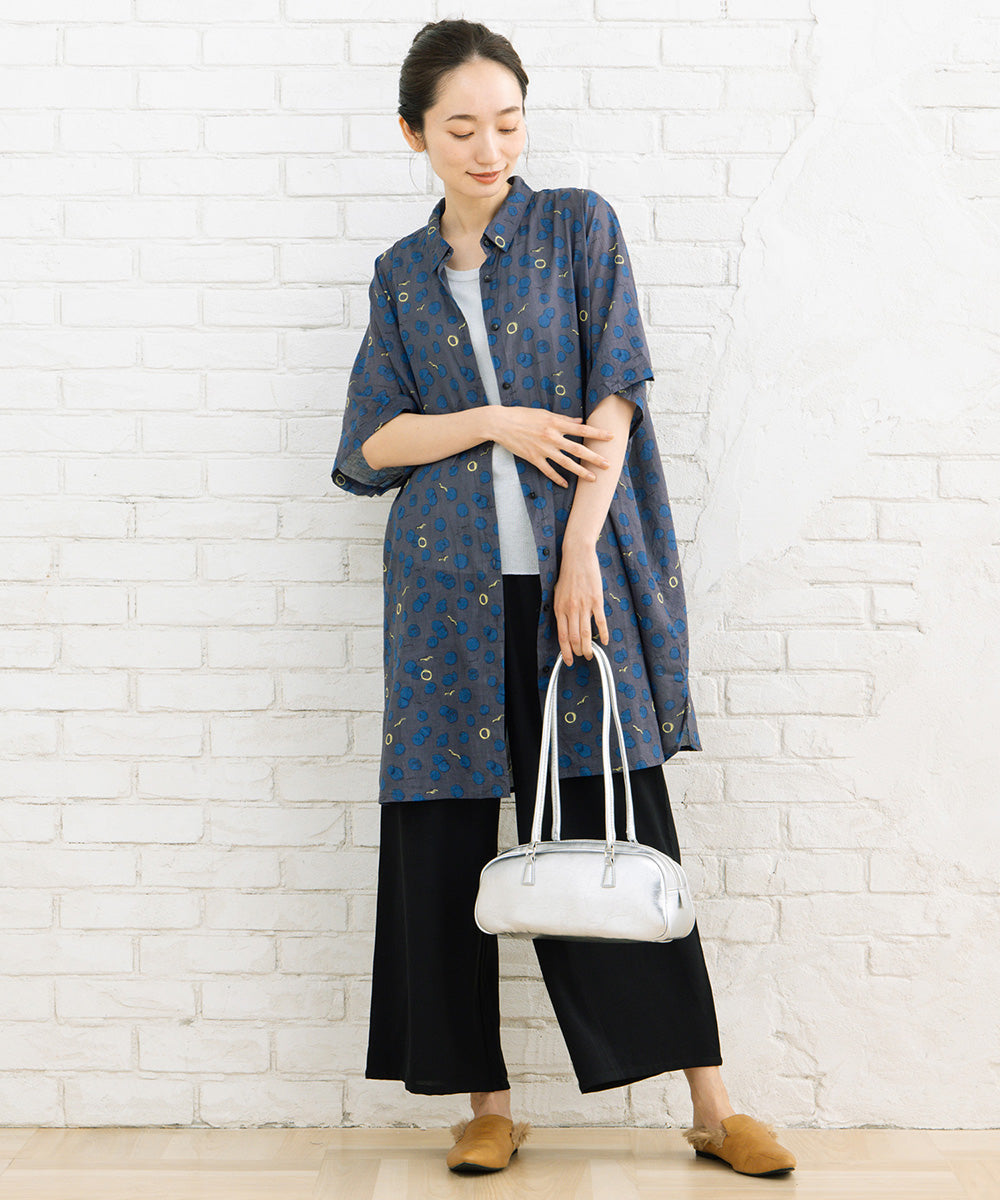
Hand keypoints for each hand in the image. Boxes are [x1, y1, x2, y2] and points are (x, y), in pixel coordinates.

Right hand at [489, 406, 614, 487]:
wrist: (500, 424)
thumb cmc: (522, 415)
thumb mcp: (544, 413)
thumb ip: (563, 419)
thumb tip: (579, 421)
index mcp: (555, 423)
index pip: (581, 430)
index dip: (597, 434)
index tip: (610, 437)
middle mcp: (551, 437)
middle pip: (578, 449)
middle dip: (594, 458)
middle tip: (608, 464)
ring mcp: (543, 449)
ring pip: (566, 463)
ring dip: (581, 471)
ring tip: (593, 478)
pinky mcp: (533, 458)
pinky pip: (548, 471)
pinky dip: (557, 478)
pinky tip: (566, 484)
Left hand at [553, 540, 609, 666]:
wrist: (577, 556)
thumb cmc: (567, 574)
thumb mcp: (557, 593)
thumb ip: (561, 610)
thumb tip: (563, 626)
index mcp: (559, 609)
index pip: (562, 636)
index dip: (565, 651)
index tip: (568, 660)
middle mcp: (571, 609)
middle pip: (574, 638)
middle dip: (578, 652)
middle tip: (581, 657)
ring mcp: (584, 605)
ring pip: (586, 634)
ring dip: (589, 647)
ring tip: (591, 654)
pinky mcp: (596, 600)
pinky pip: (600, 622)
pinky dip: (603, 634)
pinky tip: (605, 641)